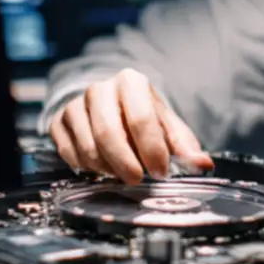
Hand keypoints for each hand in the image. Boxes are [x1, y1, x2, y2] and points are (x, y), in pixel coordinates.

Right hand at [48, 68, 212, 183]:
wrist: (109, 105)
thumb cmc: (142, 117)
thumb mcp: (167, 126)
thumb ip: (185, 146)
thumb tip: (204, 165)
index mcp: (131, 82)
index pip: (141, 118)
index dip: (152, 149)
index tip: (161, 172)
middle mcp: (100, 89)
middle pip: (108, 132)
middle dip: (125, 162)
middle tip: (137, 181)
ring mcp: (76, 105)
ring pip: (88, 146)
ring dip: (107, 168)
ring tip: (121, 173)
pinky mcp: (58, 122)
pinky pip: (69, 153)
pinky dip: (87, 168)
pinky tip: (101, 168)